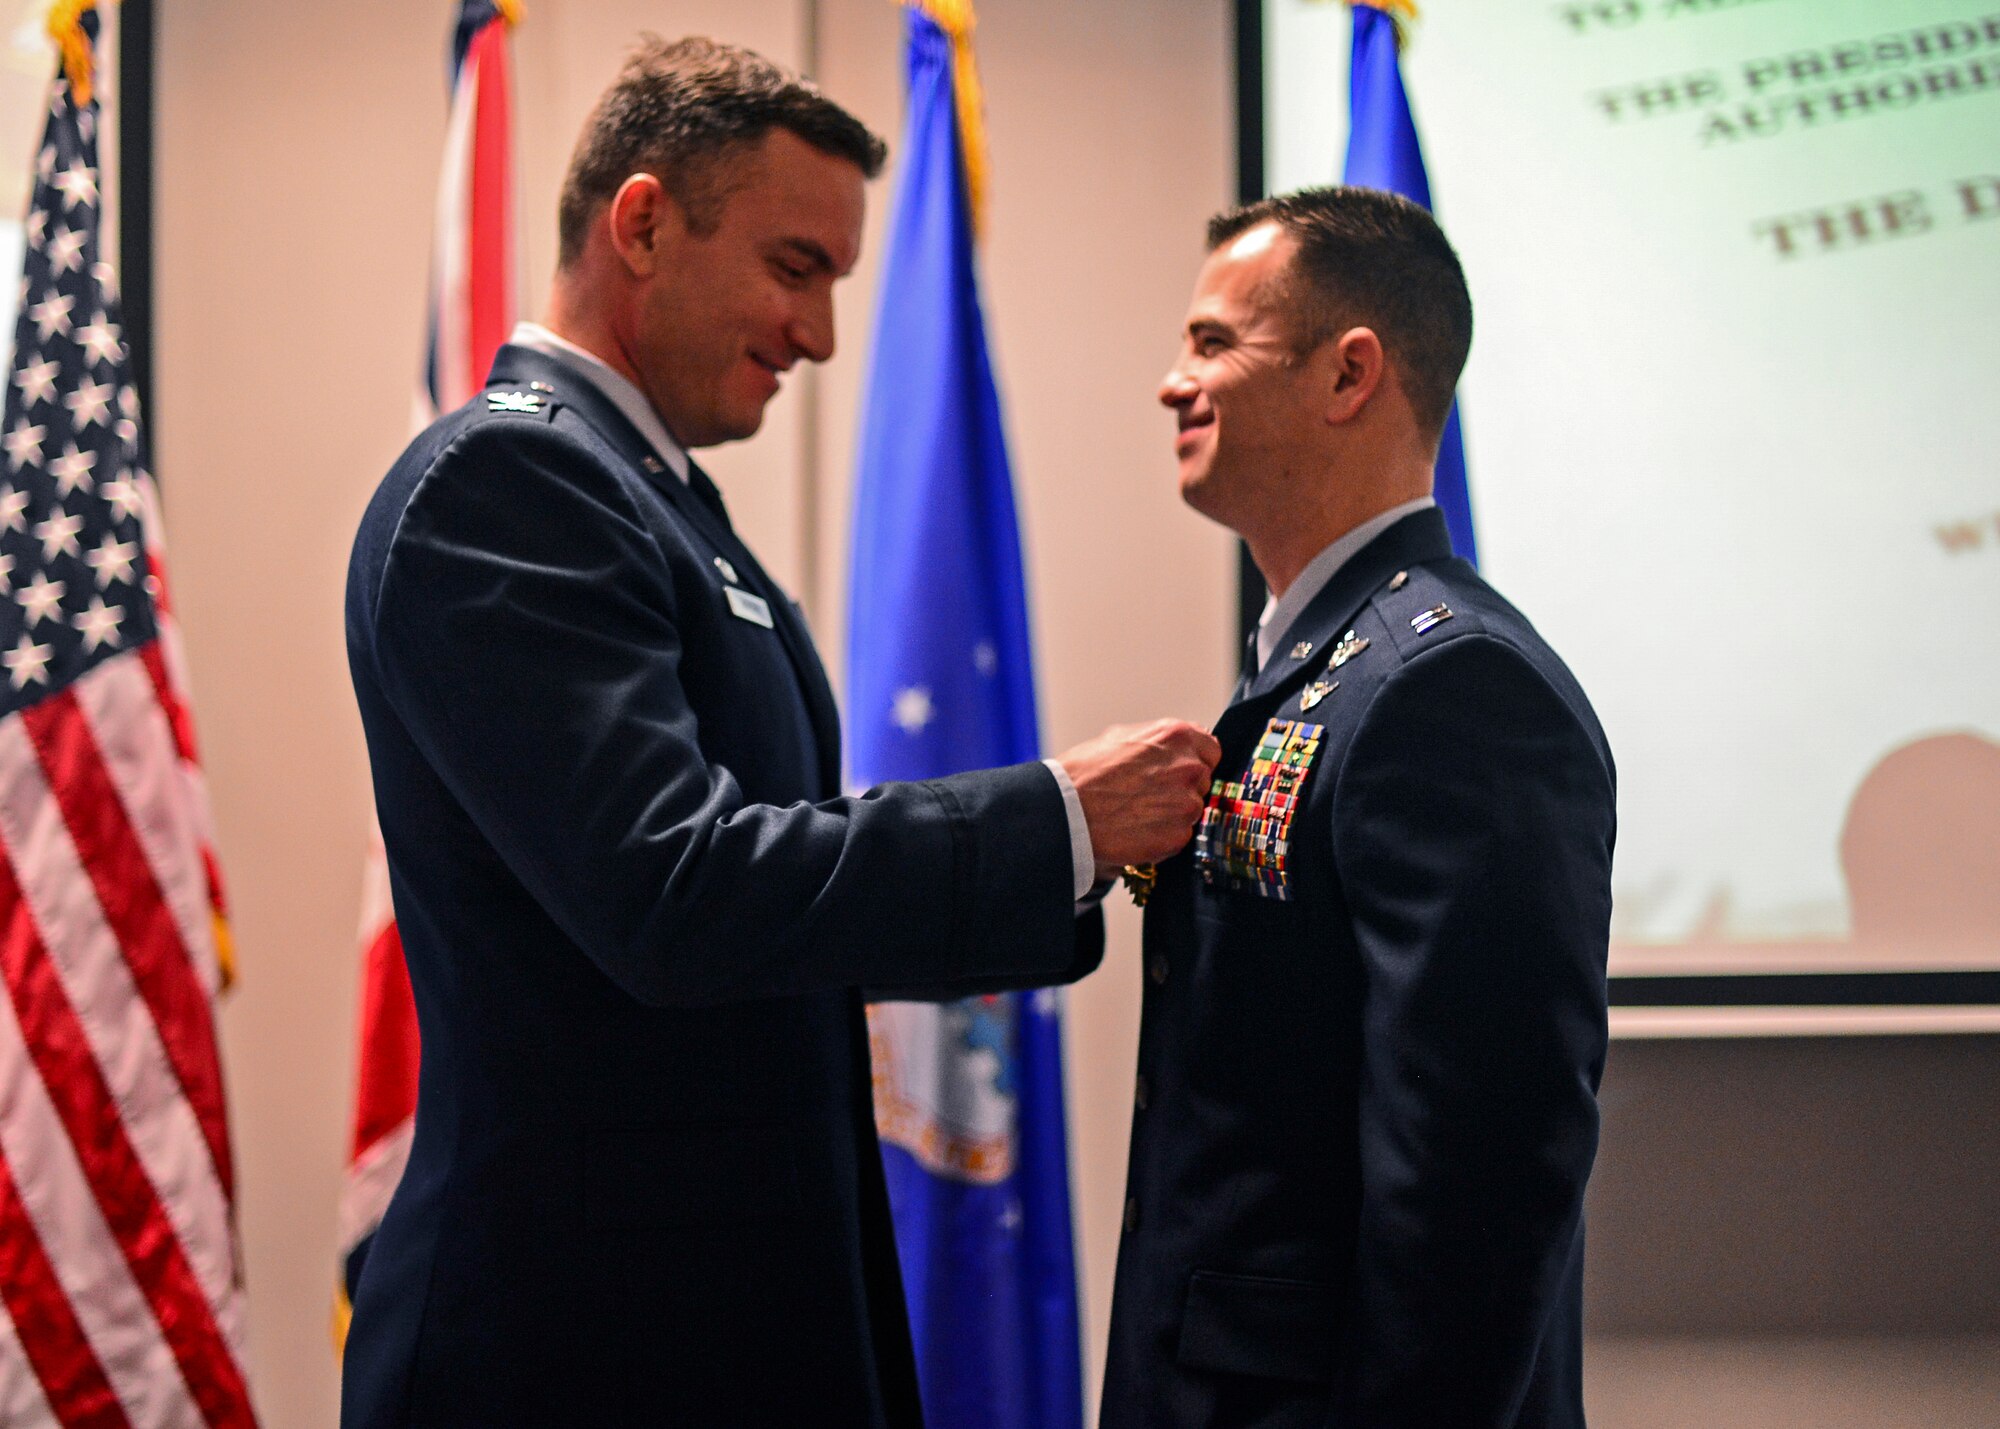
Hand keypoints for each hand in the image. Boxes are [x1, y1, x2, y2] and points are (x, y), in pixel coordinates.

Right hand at [1055, 719, 1220, 875]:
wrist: (1065, 810)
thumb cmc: (1085, 772)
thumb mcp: (1120, 736)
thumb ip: (1157, 740)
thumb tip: (1176, 744)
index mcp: (1177, 736)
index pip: (1211, 750)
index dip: (1194, 762)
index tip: (1177, 772)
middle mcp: (1189, 768)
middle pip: (1201, 782)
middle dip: (1181, 789)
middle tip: (1148, 796)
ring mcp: (1186, 804)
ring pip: (1191, 811)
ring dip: (1171, 814)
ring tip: (1136, 814)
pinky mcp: (1178, 836)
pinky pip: (1179, 836)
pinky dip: (1162, 837)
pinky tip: (1136, 830)